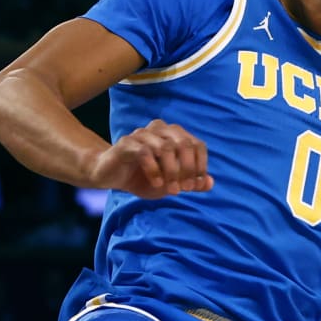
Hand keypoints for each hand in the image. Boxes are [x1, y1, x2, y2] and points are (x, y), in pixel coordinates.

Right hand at [85, 120, 211, 198]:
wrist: (111, 177)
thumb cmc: (143, 178)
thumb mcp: (170, 184)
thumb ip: (190, 183)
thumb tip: (209, 183)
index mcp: (173, 135)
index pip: (197, 145)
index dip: (200, 166)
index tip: (196, 186)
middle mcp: (160, 130)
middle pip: (184, 144)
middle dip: (188, 169)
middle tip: (185, 189)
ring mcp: (142, 134)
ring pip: (166, 147)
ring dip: (172, 172)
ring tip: (172, 190)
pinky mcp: (126, 143)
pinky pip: (145, 152)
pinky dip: (154, 170)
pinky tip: (156, 184)